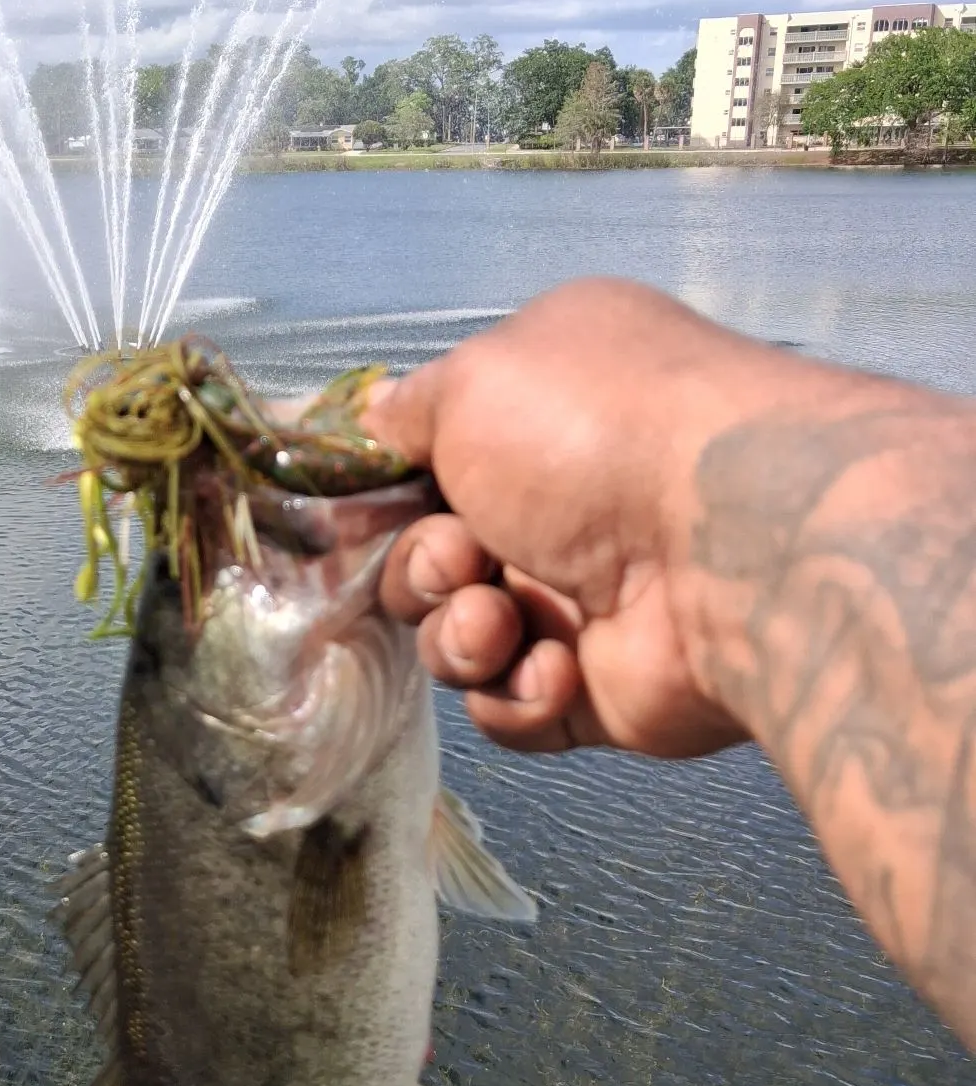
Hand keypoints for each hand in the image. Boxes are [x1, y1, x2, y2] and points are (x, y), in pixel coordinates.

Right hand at [362, 277, 829, 756]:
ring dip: (461, 633)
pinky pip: (510, 705)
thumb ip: (405, 410)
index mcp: (534, 415)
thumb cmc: (592, 433)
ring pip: (458, 638)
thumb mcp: (473, 379)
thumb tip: (371, 418)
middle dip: (421, 567)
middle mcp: (559, 501)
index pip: (426, 463)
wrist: (732, 546)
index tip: (353, 515)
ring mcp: (581, 597)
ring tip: (503, 620)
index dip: (383, 496)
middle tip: (460, 561)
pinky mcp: (599, 689)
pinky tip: (559, 667)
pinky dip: (518, 691)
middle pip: (427, 558)